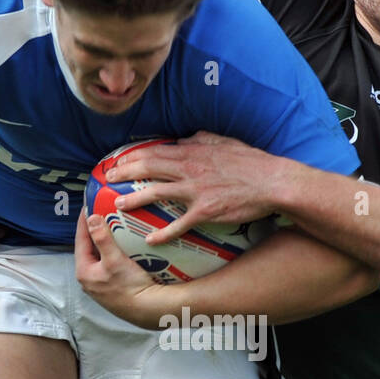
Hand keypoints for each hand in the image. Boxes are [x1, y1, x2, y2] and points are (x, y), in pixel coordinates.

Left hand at [74, 210, 172, 329]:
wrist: (149, 310)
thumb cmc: (130, 287)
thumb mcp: (114, 259)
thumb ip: (101, 238)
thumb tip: (91, 218)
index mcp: (84, 271)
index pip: (80, 239)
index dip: (84, 220)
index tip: (88, 205)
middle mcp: (88, 279)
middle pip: (90, 248)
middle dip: (96, 231)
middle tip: (103, 214)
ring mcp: (100, 285)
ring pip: (100, 256)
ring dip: (106, 242)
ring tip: (114, 227)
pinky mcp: (112, 288)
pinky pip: (109, 264)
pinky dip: (114, 253)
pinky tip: (123, 248)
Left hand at [105, 132, 281, 244]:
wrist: (272, 182)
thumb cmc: (251, 162)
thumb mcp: (223, 142)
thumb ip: (200, 139)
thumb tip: (185, 138)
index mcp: (193, 151)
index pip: (153, 151)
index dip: (131, 156)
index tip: (117, 161)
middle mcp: (189, 169)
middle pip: (147, 168)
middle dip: (123, 173)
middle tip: (107, 180)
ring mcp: (196, 191)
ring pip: (156, 193)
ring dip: (134, 199)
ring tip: (118, 206)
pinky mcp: (205, 212)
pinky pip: (178, 224)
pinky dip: (162, 233)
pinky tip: (149, 240)